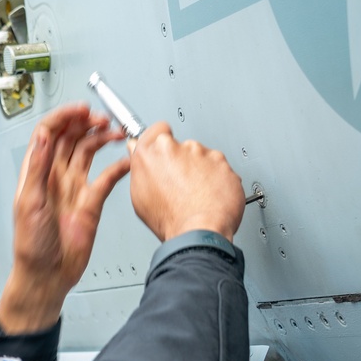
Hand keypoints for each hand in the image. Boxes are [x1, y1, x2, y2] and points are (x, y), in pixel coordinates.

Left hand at [0, 104, 128, 333]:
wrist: (47, 275)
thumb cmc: (31, 245)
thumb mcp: (29, 203)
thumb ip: (37, 168)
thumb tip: (42, 137)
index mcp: (37, 172)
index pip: (49, 134)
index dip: (64, 118)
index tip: (81, 110)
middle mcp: (55, 176)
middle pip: (71, 138)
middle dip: (86, 123)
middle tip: (101, 118)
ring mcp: (74, 188)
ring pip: (89, 152)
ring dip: (101, 138)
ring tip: (115, 131)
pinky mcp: (91, 203)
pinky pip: (107, 178)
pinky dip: (118, 167)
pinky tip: (127, 159)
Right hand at [130, 122, 244, 242]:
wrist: (199, 231)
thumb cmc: (170, 218)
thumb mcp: (139, 196)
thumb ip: (140, 167)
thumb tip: (139, 155)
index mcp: (152, 151)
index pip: (157, 129)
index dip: (160, 138)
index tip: (162, 148)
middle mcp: (176, 147)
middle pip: (179, 146)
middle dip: (180, 160)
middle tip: (179, 183)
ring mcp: (201, 153)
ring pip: (200, 156)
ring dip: (199, 170)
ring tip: (196, 193)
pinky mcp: (222, 162)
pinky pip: (218, 167)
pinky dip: (216, 178)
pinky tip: (210, 194)